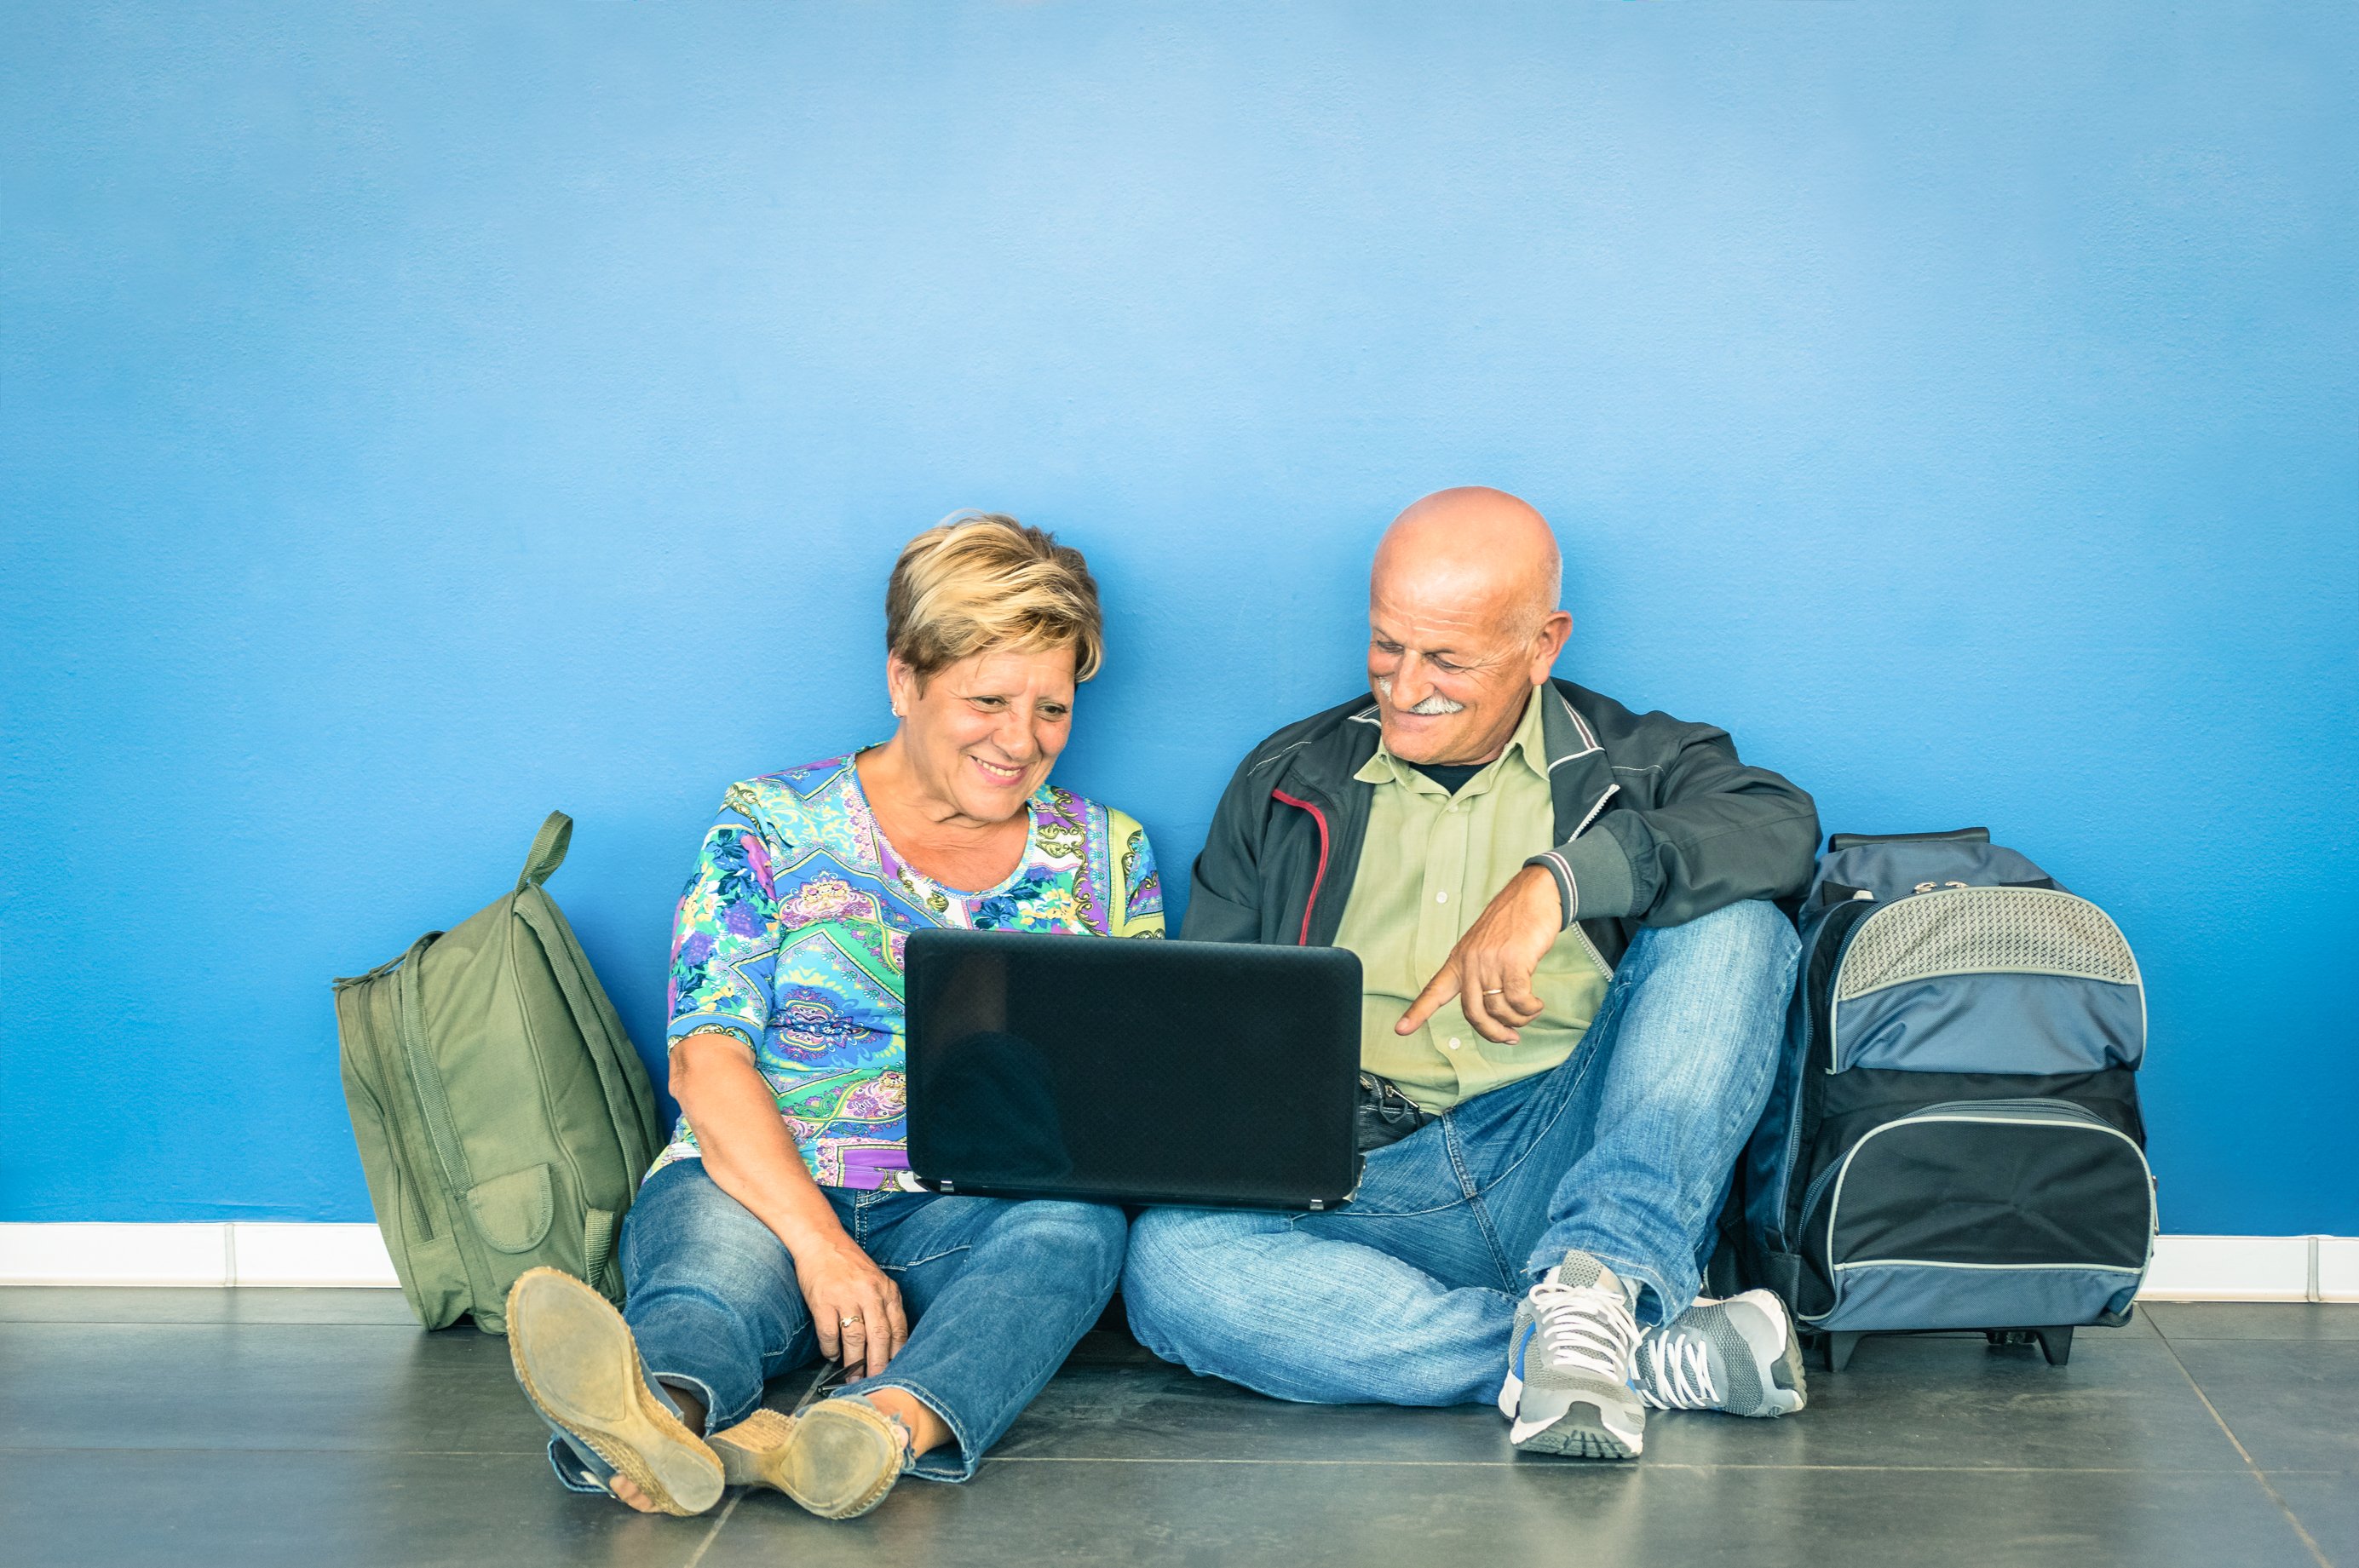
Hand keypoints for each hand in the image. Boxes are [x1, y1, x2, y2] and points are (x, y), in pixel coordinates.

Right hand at [795, 1234, 909, 1378]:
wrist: (821, 1241)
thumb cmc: (849, 1264)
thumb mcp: (876, 1281)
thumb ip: (884, 1307)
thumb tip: (887, 1345)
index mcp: (887, 1290)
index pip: (899, 1329)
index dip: (897, 1355)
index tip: (896, 1372)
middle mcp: (870, 1293)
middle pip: (879, 1338)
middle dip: (878, 1365)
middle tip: (875, 1382)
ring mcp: (845, 1297)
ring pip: (855, 1339)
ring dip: (854, 1362)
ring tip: (852, 1376)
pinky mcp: (823, 1301)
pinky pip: (829, 1334)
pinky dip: (831, 1349)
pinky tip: (832, 1355)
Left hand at [1397, 864, 1563, 1045]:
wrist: (1533, 893)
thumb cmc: (1514, 921)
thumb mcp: (1486, 946)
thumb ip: (1482, 973)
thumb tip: (1495, 1011)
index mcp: (1459, 959)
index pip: (1434, 990)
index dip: (1417, 1012)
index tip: (1401, 1030)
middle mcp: (1470, 962)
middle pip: (1473, 1013)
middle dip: (1493, 1033)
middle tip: (1510, 1038)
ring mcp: (1490, 961)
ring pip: (1499, 1010)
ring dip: (1518, 1020)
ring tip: (1529, 1012)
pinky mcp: (1514, 962)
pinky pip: (1518, 1000)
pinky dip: (1529, 1009)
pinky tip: (1536, 1004)